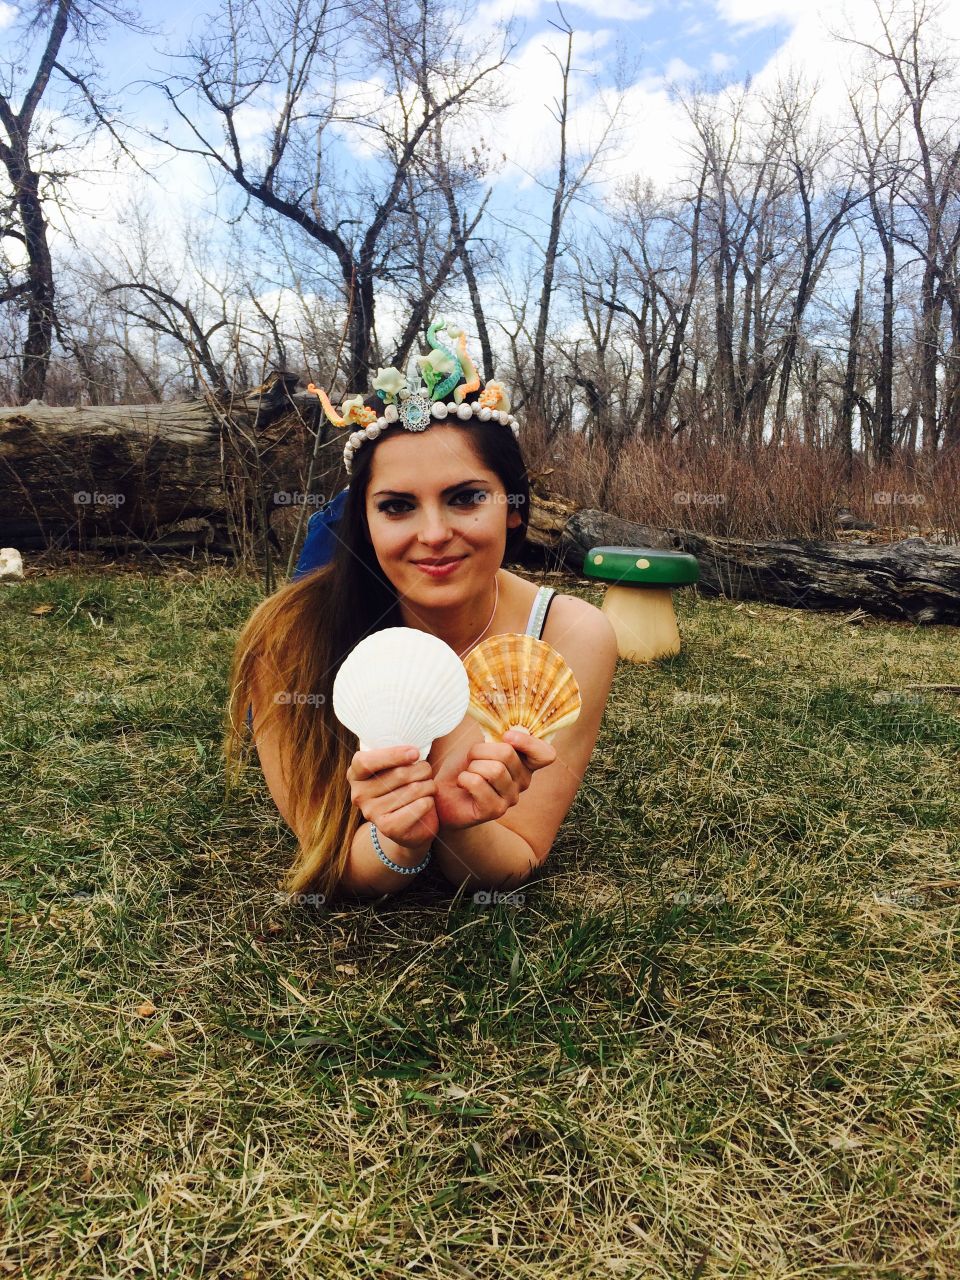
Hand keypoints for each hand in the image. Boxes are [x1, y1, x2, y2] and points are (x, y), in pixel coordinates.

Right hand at [346, 745, 438, 849]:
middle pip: (398, 774)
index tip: (415, 753)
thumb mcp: (392, 768)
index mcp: (356, 774)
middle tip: (427, 770)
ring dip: (428, 785)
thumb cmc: (402, 787)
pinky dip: (429, 801)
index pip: (365, 762)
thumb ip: (395, 756)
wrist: (408, 826)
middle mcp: (359, 795)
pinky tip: (427, 801)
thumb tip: (413, 751)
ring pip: (412, 789)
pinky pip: (419, 806)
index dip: (393, 755)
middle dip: (422, 769)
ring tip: (429, 786)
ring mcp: (371, 813)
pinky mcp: (388, 828)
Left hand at [433, 729, 557, 832]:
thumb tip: (516, 729)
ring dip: (472, 766)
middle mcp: (523, 781)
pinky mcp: (496, 810)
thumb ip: (499, 739)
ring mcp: (511, 798)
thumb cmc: (463, 767)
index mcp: (524, 763)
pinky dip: (464, 778)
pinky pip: (478, 783)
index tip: (507, 736)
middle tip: (471, 760)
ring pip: (494, 769)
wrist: (443, 793)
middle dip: (480, 751)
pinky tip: (462, 785)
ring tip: (468, 773)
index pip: (545, 754)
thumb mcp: (480, 746)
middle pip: (508, 754)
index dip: (529, 742)